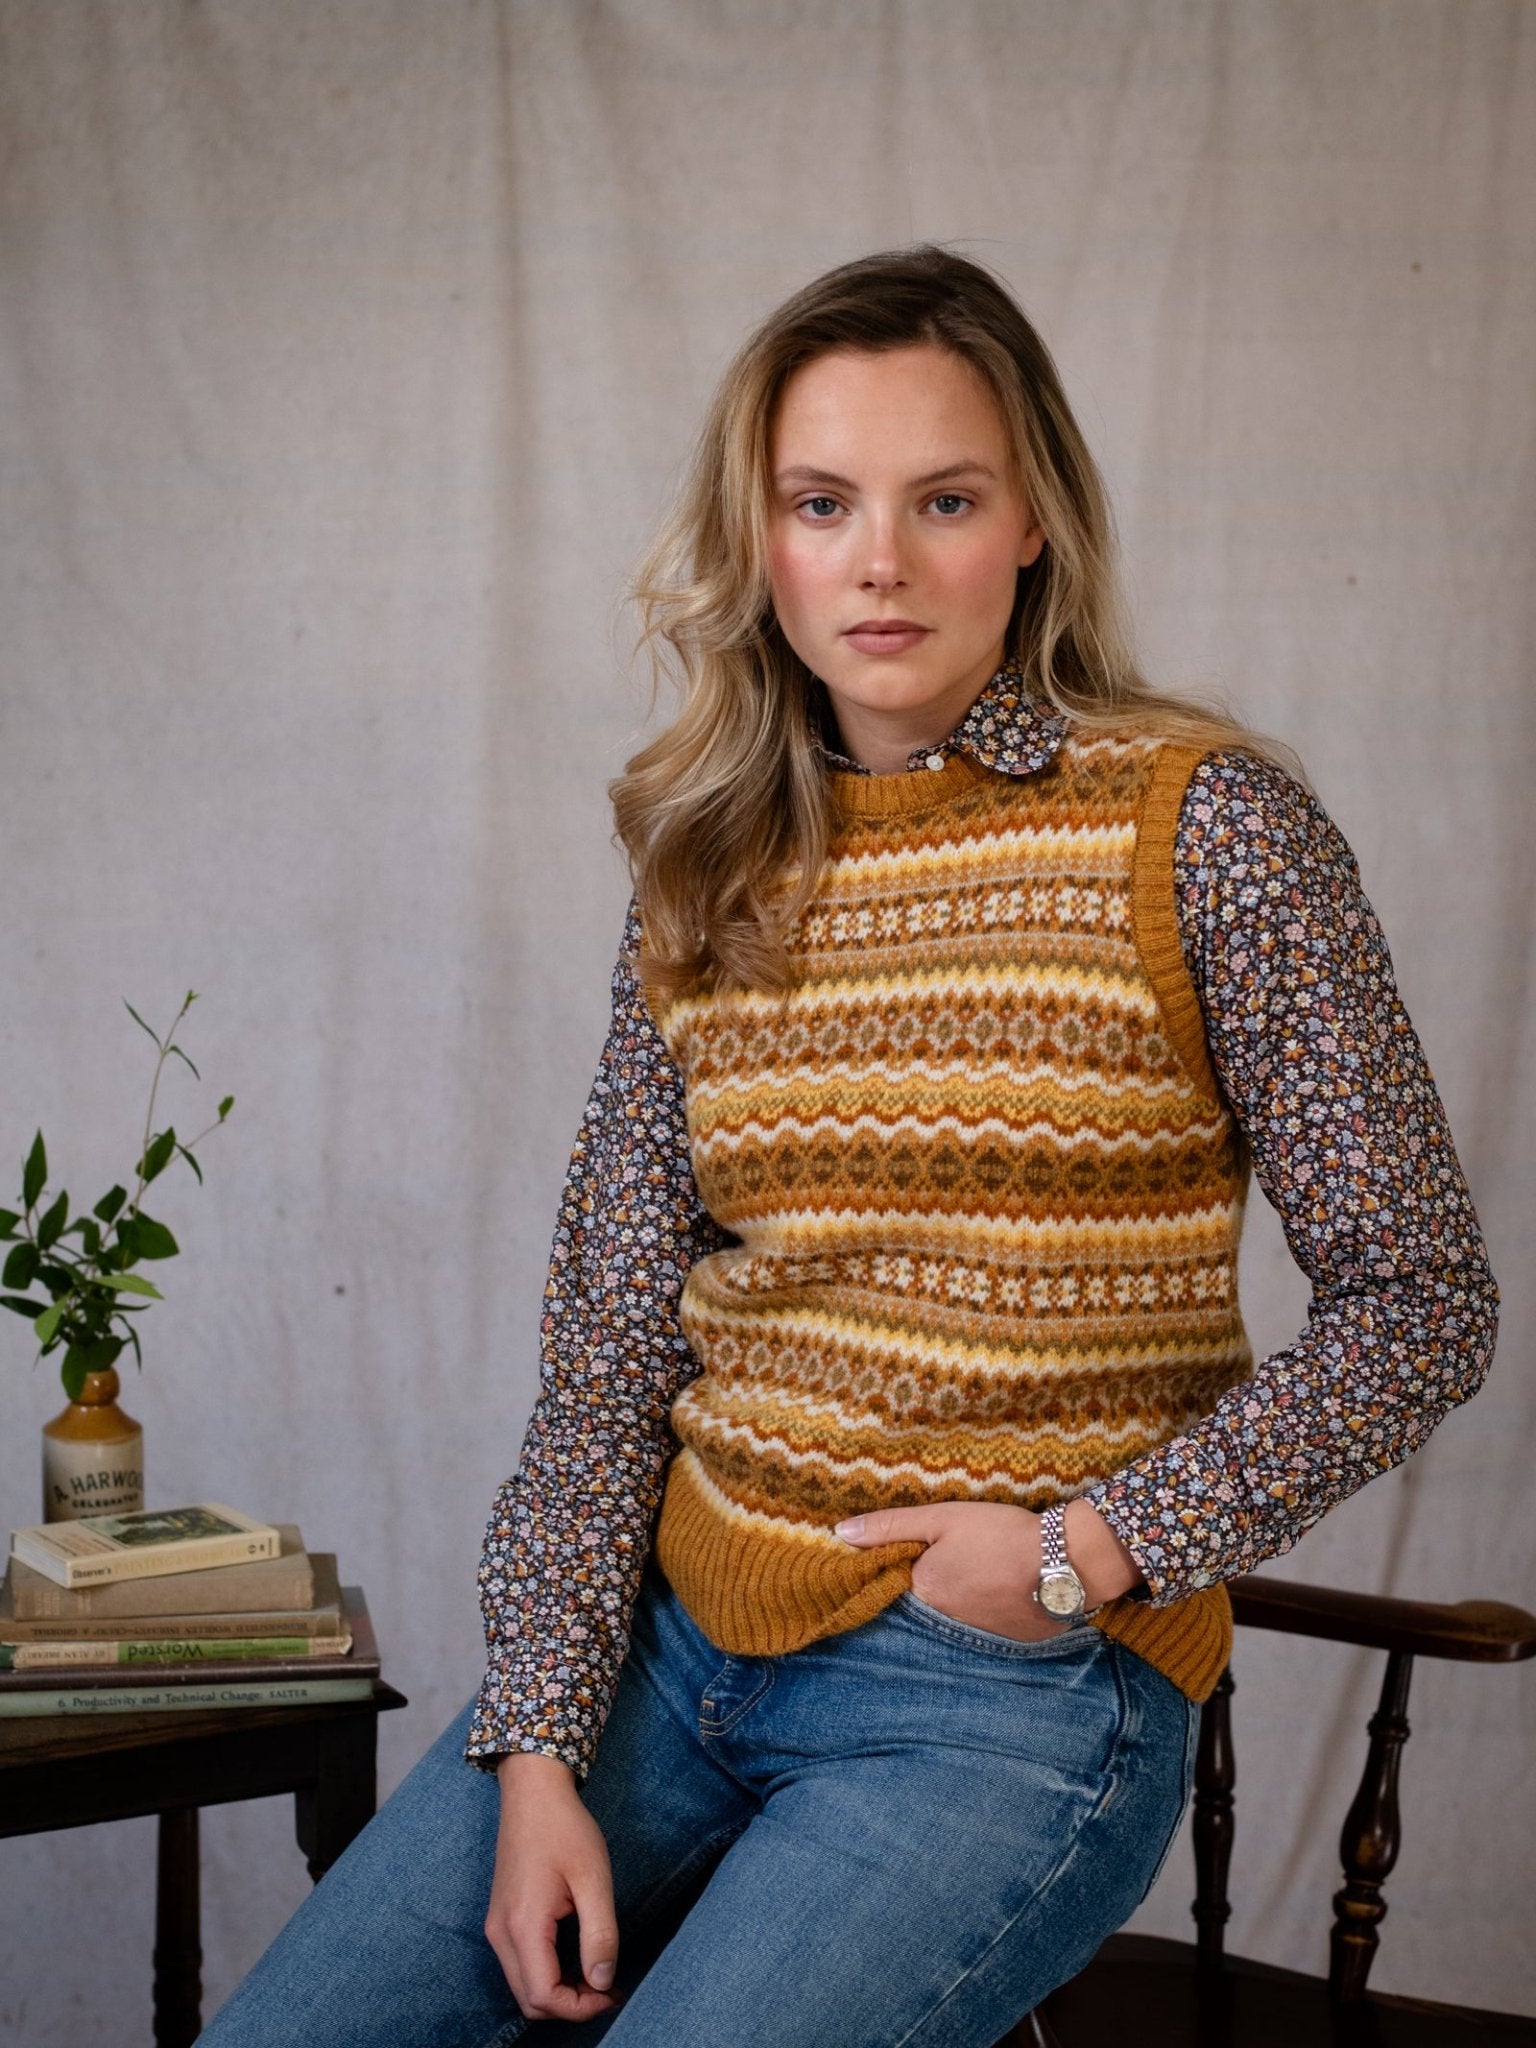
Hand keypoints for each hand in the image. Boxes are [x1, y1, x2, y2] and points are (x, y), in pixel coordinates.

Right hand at [486, 1752, 620, 2022]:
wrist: (532, 1791)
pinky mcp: (500, 1919)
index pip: (544, 1996)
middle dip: (570, 2007)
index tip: (614, 1994)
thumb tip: (603, 1982)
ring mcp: (496, 1926)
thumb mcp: (594, 1878)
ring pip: (522, 1987)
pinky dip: (546, 1976)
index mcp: (523, 1925)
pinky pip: (520, 1966)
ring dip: (559, 1994)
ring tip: (598, 1976)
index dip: (580, 2008)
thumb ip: (600, 1934)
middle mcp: (500, 1933)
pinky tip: (576, 1960)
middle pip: (529, 2001)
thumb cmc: (565, 1828)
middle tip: (609, 1989)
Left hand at [835, 1498, 1142, 1638]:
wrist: (1065, 1563)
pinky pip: (983, 1630)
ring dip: (960, 1601)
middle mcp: (942, 1623)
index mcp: (922, 1590)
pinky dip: (987, 1613)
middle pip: (925, 1603)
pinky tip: (1001, 1593)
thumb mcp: (941, 1518)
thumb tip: (840, 1532)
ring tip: (980, 1575)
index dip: (902, 1566)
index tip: (913, 1552)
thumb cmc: (999, 1534)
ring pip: (954, 1617)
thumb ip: (890, 1526)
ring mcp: (975, 1638)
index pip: (895, 1584)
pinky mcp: (1006, 1644)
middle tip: (957, 1561)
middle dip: (932, 1586)